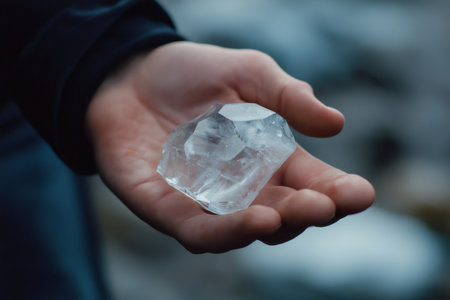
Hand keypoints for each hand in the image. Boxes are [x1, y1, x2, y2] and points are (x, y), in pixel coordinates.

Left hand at [86, 41, 374, 252]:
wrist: (131, 75)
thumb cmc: (193, 74)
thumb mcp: (248, 73)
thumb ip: (287, 95)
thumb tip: (335, 123)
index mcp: (269, 160)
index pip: (310, 183)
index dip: (337, 192)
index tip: (361, 193)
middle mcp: (242, 188)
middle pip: (282, 214)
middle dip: (306, 213)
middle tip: (326, 204)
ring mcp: (204, 202)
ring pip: (242, 231)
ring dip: (267, 228)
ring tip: (283, 216)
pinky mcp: (165, 207)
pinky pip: (196, 230)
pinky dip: (222, 232)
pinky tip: (249, 220)